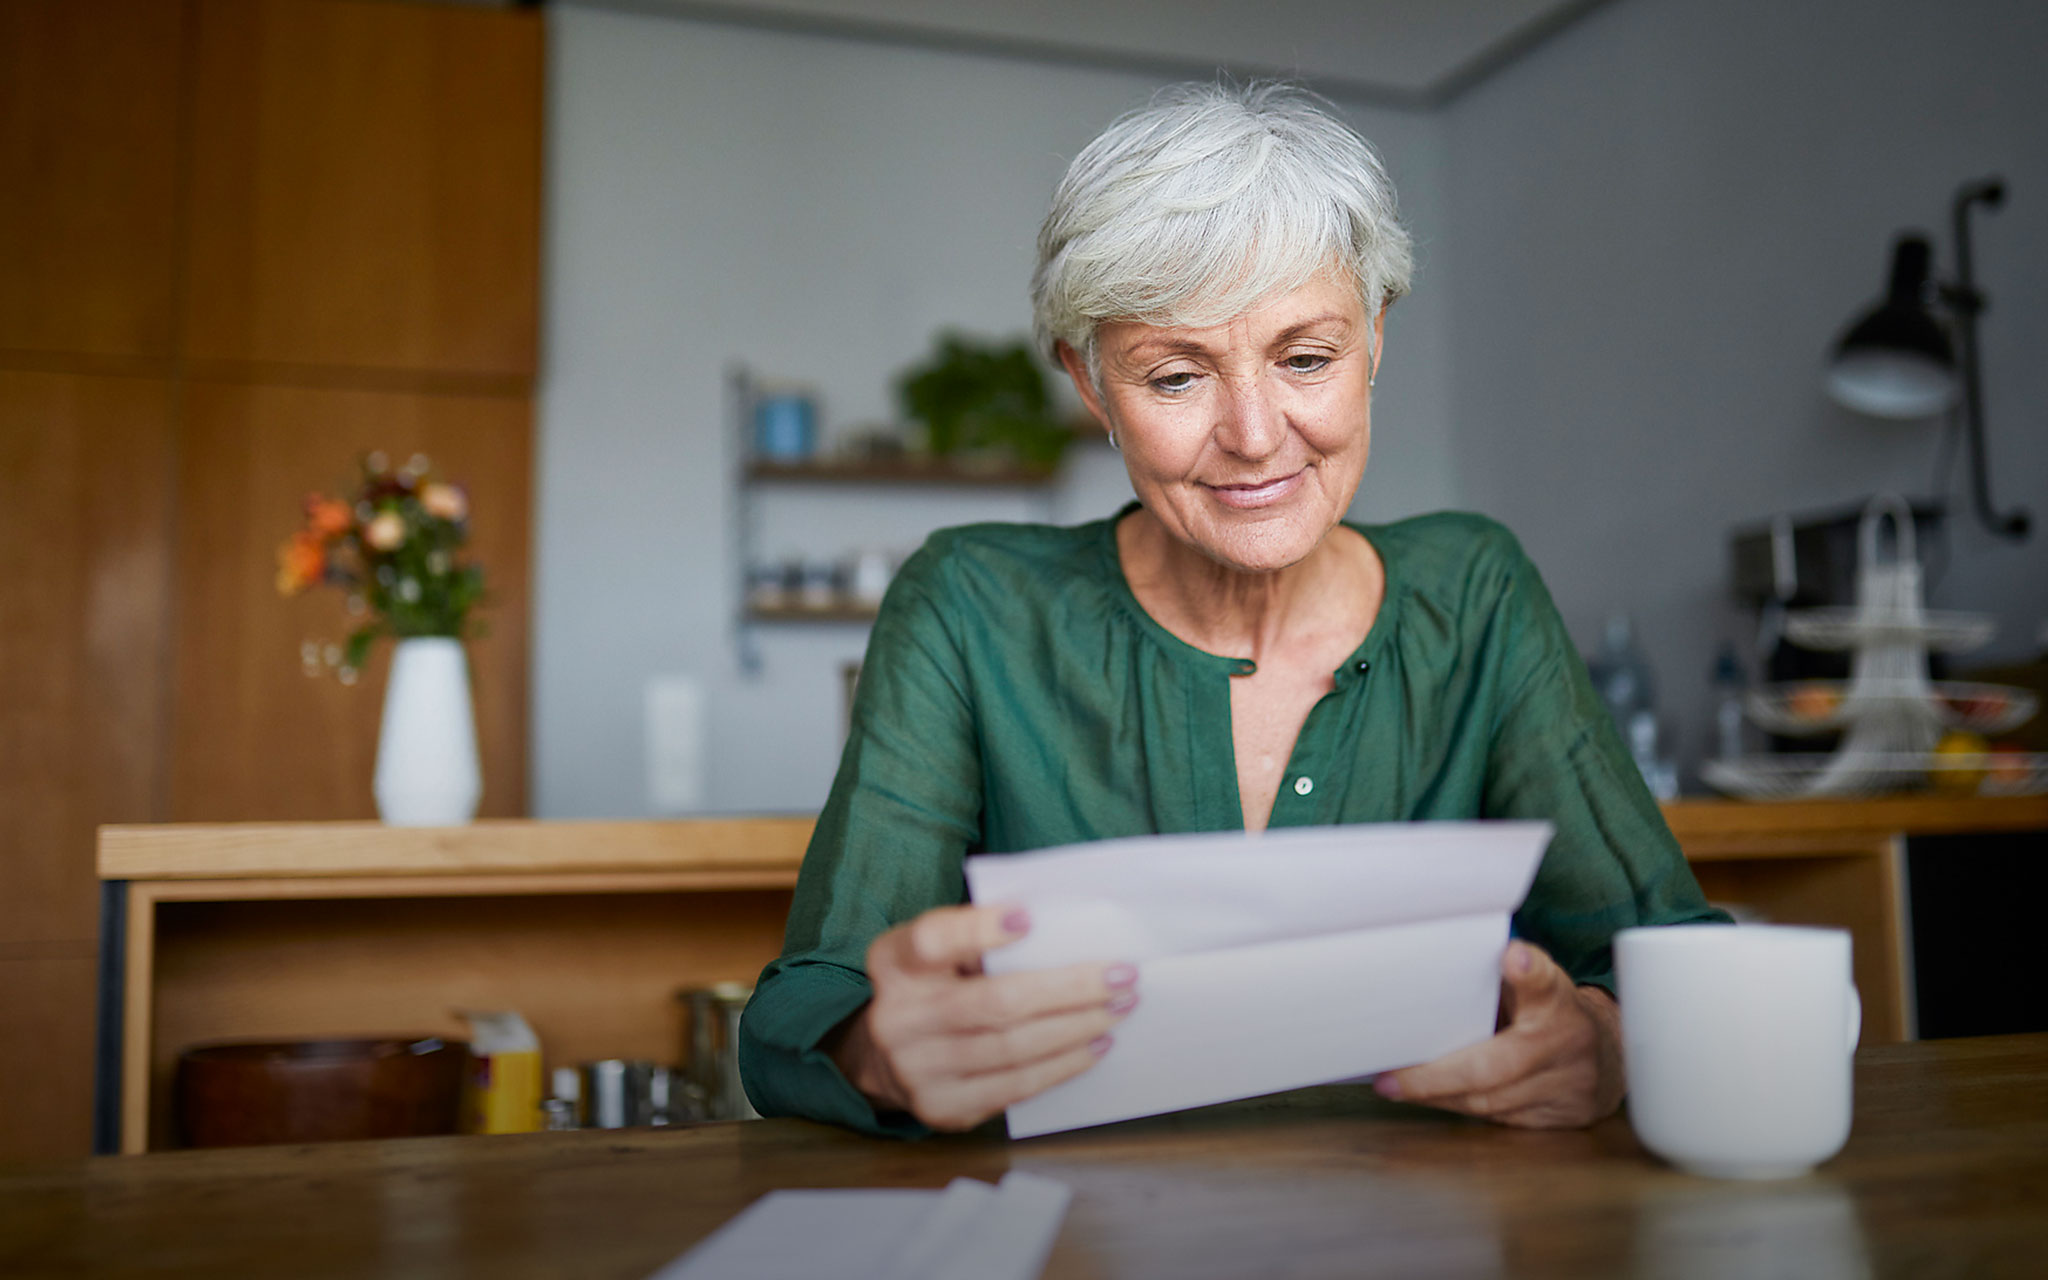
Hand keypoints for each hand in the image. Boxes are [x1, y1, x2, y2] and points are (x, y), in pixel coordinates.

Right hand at [827, 903, 1137, 1131]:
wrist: (889, 1057)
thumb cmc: (936, 987)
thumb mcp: (942, 954)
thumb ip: (981, 939)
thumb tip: (1063, 933)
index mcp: (894, 962)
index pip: (933, 940)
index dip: (979, 929)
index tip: (1030, 917)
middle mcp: (897, 1017)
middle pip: (994, 1001)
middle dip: (1069, 988)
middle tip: (1122, 976)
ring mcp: (916, 1069)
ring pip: (1013, 1047)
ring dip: (1077, 1027)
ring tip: (1118, 1010)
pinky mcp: (942, 1107)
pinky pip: (1015, 1087)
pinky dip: (1062, 1065)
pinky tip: (1094, 1046)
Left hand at [1373, 939, 1623, 1128]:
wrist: (1610, 1056)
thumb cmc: (1551, 1013)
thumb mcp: (1533, 982)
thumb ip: (1499, 974)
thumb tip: (1445, 964)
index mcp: (1558, 1001)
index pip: (1544, 982)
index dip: (1529, 971)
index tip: (1513, 958)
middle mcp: (1569, 1044)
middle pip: (1498, 1066)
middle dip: (1436, 1077)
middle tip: (1391, 1080)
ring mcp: (1570, 1086)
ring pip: (1493, 1102)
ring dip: (1440, 1097)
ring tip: (1398, 1089)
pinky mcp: (1563, 1117)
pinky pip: (1500, 1119)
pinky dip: (1461, 1108)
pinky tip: (1433, 1099)